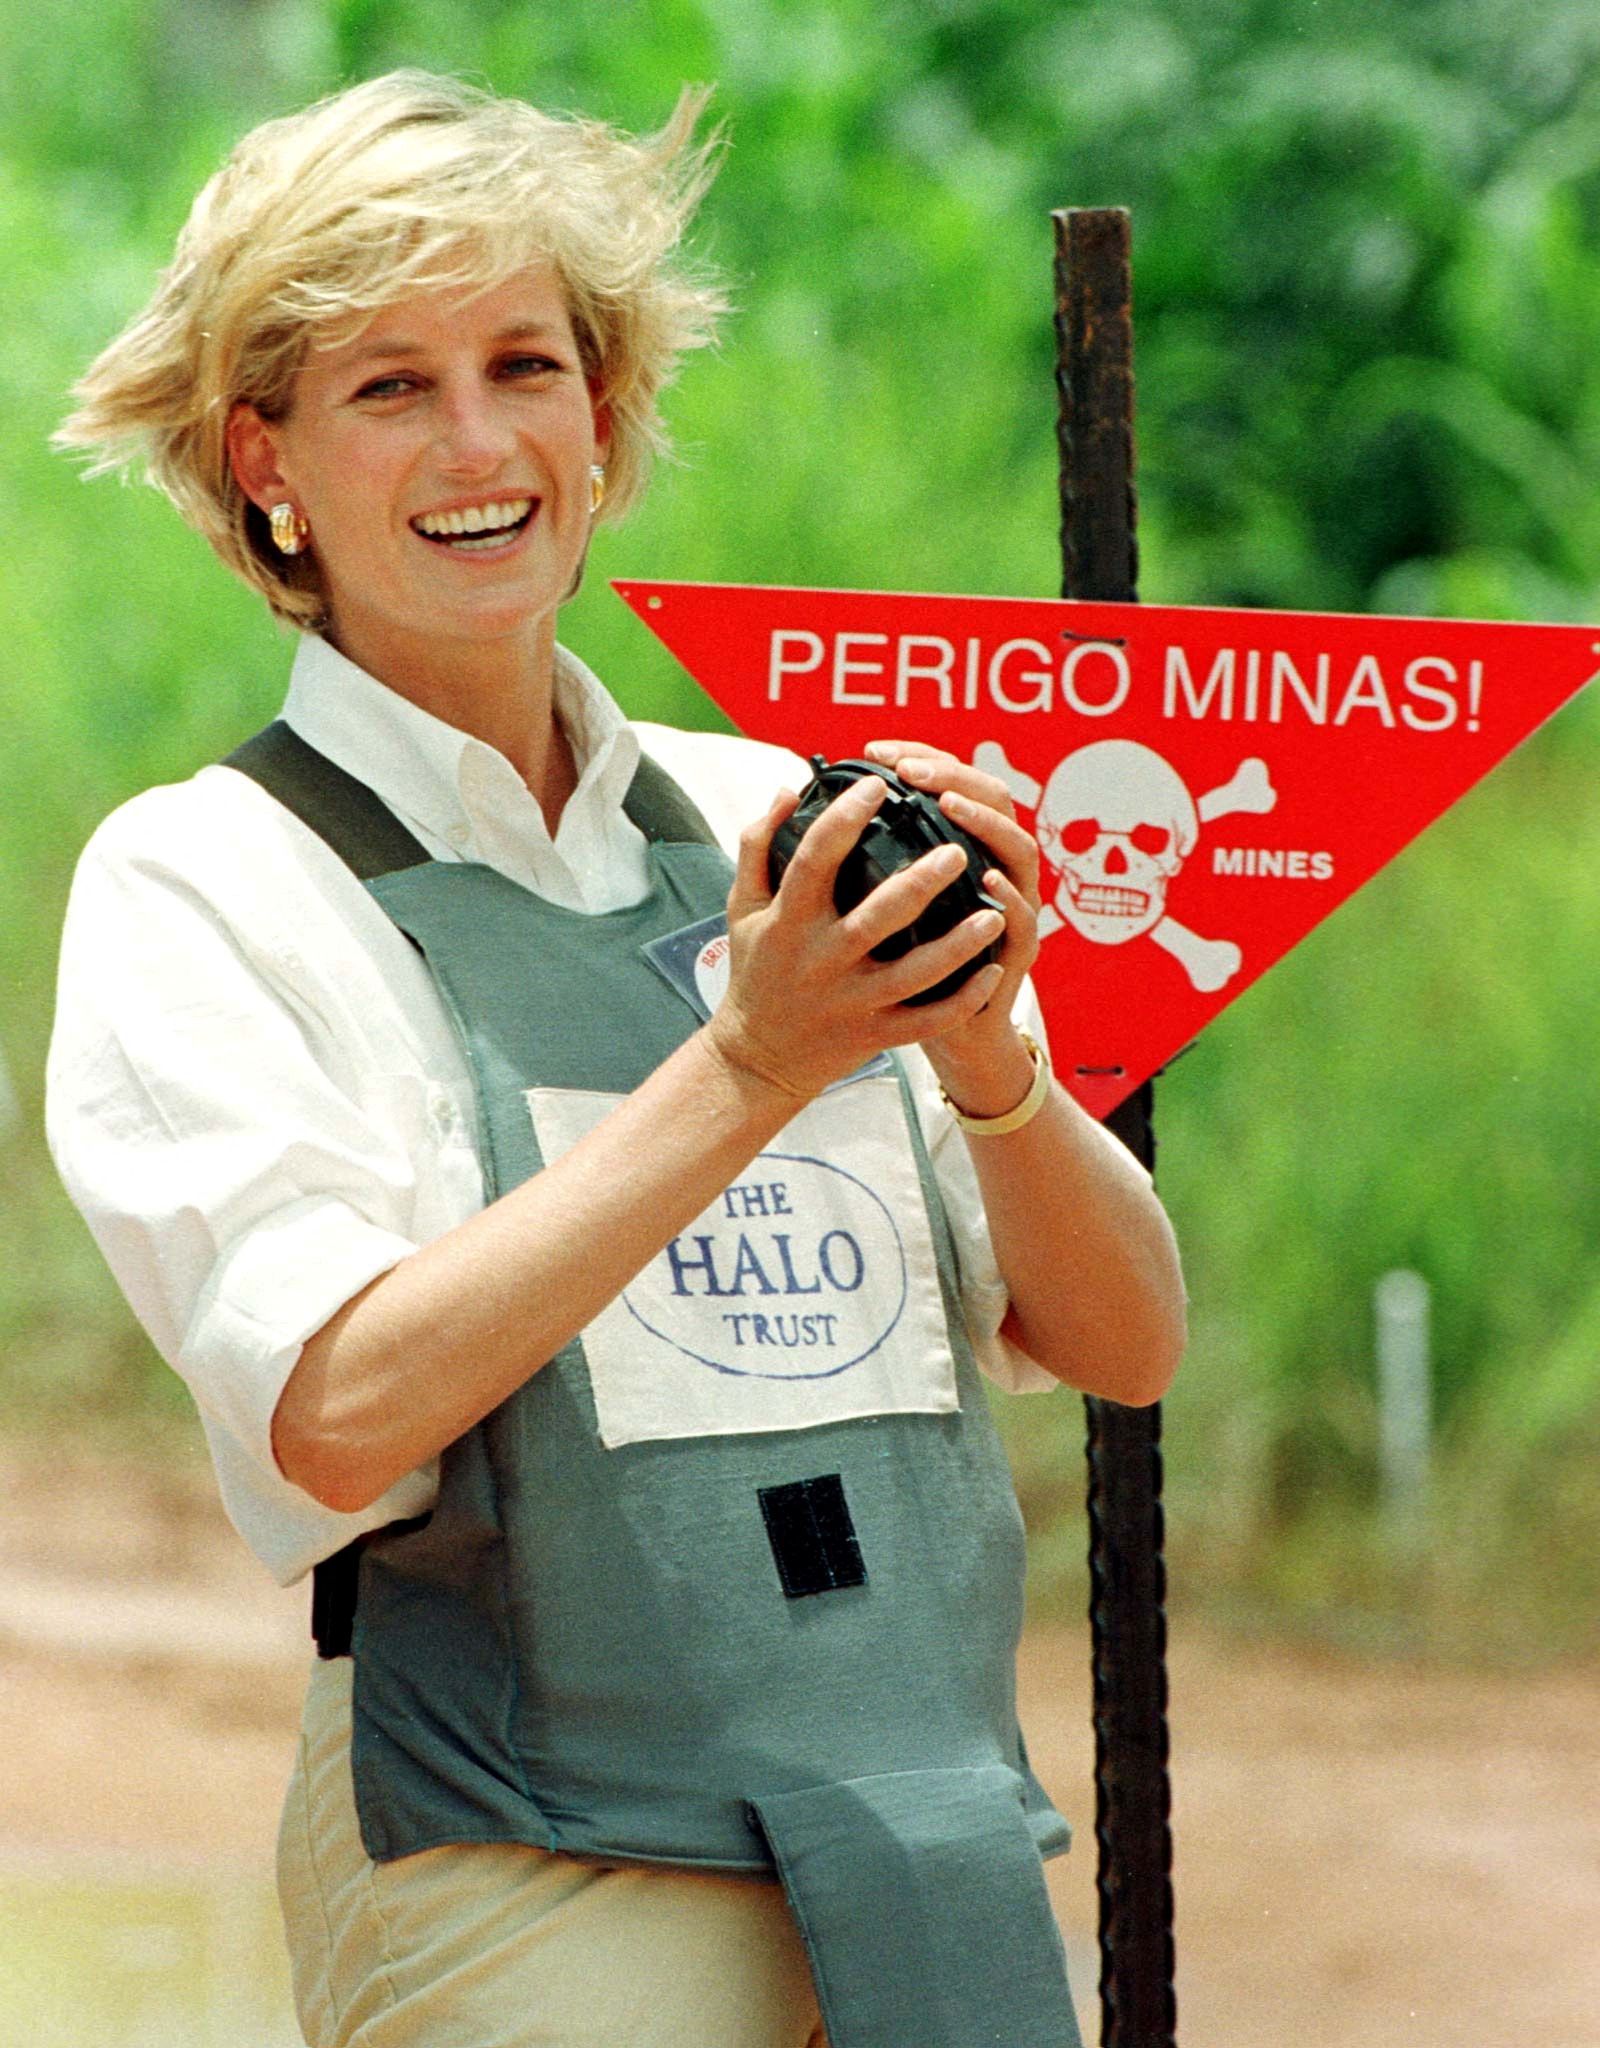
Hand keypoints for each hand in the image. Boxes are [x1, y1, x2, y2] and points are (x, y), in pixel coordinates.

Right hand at [703, 771, 1009, 1101]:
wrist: (758, 1059)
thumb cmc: (757, 970)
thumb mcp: (744, 908)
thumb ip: (758, 847)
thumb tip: (787, 791)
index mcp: (789, 921)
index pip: (814, 861)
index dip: (843, 820)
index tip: (877, 786)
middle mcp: (822, 960)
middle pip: (875, 918)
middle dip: (919, 883)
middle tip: (956, 850)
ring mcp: (852, 1001)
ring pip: (914, 974)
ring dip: (957, 945)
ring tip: (993, 913)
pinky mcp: (874, 1034)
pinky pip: (925, 1021)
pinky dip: (962, 1000)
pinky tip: (991, 971)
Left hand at [858, 740, 1043, 1107]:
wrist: (947, 1037)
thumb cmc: (897, 968)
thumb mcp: (869, 908)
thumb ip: (847, 858)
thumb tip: (790, 803)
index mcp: (957, 850)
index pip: (951, 781)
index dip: (922, 759)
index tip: (878, 752)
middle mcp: (993, 866)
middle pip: (993, 800)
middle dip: (954, 778)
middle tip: (913, 772)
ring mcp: (1011, 907)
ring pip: (1017, 852)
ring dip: (986, 825)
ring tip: (950, 807)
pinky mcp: (1016, 953)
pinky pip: (1023, 922)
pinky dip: (1009, 899)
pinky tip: (986, 883)